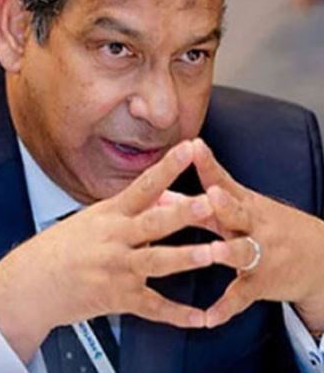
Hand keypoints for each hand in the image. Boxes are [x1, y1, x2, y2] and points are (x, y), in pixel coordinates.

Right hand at [0, 141, 216, 361]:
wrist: (30, 284)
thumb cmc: (59, 250)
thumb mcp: (91, 221)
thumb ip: (131, 210)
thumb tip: (168, 197)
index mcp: (108, 215)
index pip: (143, 186)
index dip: (167, 167)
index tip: (189, 148)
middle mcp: (113, 239)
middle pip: (153, 222)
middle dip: (183, 212)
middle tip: (209, 202)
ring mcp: (116, 269)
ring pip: (157, 261)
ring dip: (187, 257)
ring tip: (213, 254)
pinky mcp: (118, 298)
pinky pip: (153, 307)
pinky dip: (177, 314)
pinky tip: (200, 318)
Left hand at [191, 139, 323, 330]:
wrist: (320, 256)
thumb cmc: (264, 226)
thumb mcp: (239, 209)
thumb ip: (197, 202)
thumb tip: (156, 192)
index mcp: (242, 204)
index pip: (222, 180)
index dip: (208, 164)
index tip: (193, 147)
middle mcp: (252, 225)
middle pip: (236, 212)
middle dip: (224, 205)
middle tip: (210, 197)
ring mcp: (259, 253)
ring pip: (243, 252)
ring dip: (228, 252)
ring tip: (212, 253)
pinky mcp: (261, 282)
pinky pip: (241, 295)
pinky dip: (224, 307)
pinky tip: (207, 318)